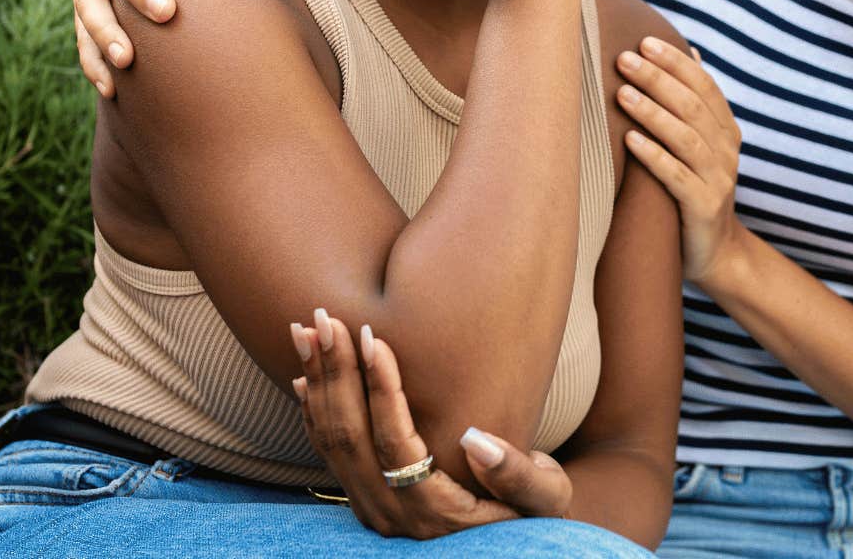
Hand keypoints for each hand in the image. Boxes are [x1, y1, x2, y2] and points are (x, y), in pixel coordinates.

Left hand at [291, 311, 573, 538]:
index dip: (381, 388)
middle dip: (336, 372)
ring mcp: (375, 510)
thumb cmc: (536, 515)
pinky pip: (329, 454)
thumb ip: (518, 476)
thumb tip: (476, 440)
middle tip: (324, 317)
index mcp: (436, 512)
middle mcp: (394, 515)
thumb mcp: (547, 497)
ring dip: (319, 382)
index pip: (395, 442)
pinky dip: (314, 411)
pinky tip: (306, 375)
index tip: (373, 337)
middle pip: (351, 438)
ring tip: (306, 330)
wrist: (512, 546)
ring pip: (332, 443)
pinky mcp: (367, 500)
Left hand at [615, 38, 744, 283]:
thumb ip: (695, 104)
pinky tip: (630, 139)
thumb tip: (691, 52)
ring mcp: (719, 179)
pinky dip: (654, 155)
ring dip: (652, 112)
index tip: (644, 41)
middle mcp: (727, 151)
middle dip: (657, 79)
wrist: (714, 254)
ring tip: (622, 93)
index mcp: (726, 130)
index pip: (704, 86)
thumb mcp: (699, 146)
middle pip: (692, 106)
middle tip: (624, 58)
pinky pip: (677, 177)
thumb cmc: (694, 192)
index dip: (676, 63)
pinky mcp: (704, 207)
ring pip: (686, 137)